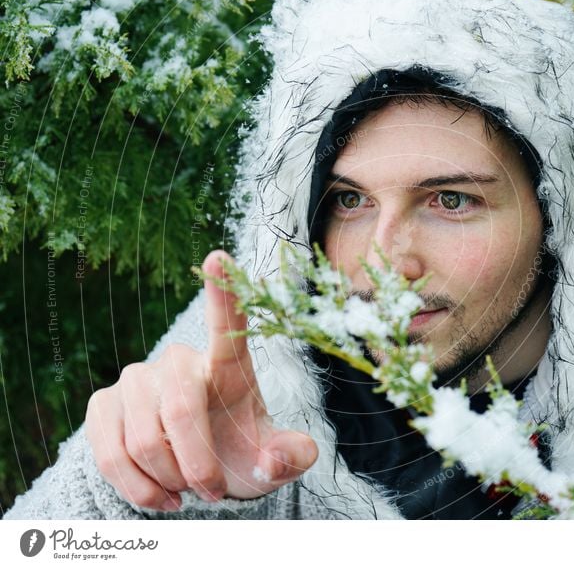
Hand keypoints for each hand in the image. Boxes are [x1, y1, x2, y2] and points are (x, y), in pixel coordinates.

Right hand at [85, 250, 317, 510]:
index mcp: (229, 366)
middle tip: (210, 492)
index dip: (222, 293)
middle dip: (197, 465)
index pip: (227, 325)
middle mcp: (180, 361)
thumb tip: (277, 458)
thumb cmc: (241, 455)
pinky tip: (159, 495)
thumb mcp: (274, 462)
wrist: (196, 473)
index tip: (219, 256)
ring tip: (187, 491)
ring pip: (142, 441)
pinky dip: (136, 488)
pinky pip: (109, 454)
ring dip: (168, 481)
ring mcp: (136, 379)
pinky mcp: (103, 404)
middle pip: (180, 411)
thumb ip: (290, 458)